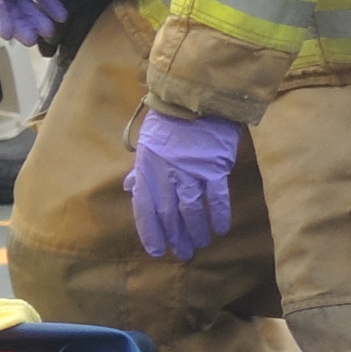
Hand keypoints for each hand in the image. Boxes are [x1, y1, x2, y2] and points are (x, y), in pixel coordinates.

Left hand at [126, 107, 240, 262]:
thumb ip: (141, 171)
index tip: (156, 250)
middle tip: (182, 253)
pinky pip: (217, 196)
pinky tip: (221, 228)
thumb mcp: (147, 145)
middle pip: (169, 213)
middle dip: (175, 237)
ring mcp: (190, 170)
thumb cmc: (168, 123)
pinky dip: (219, 214)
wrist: (195, 99)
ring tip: (200, 244)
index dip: (150, 231)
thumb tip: (130, 189)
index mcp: (146, 168)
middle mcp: (166, 173)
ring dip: (196, 230)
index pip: (144, 208)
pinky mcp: (214, 165)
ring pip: (192, 209)